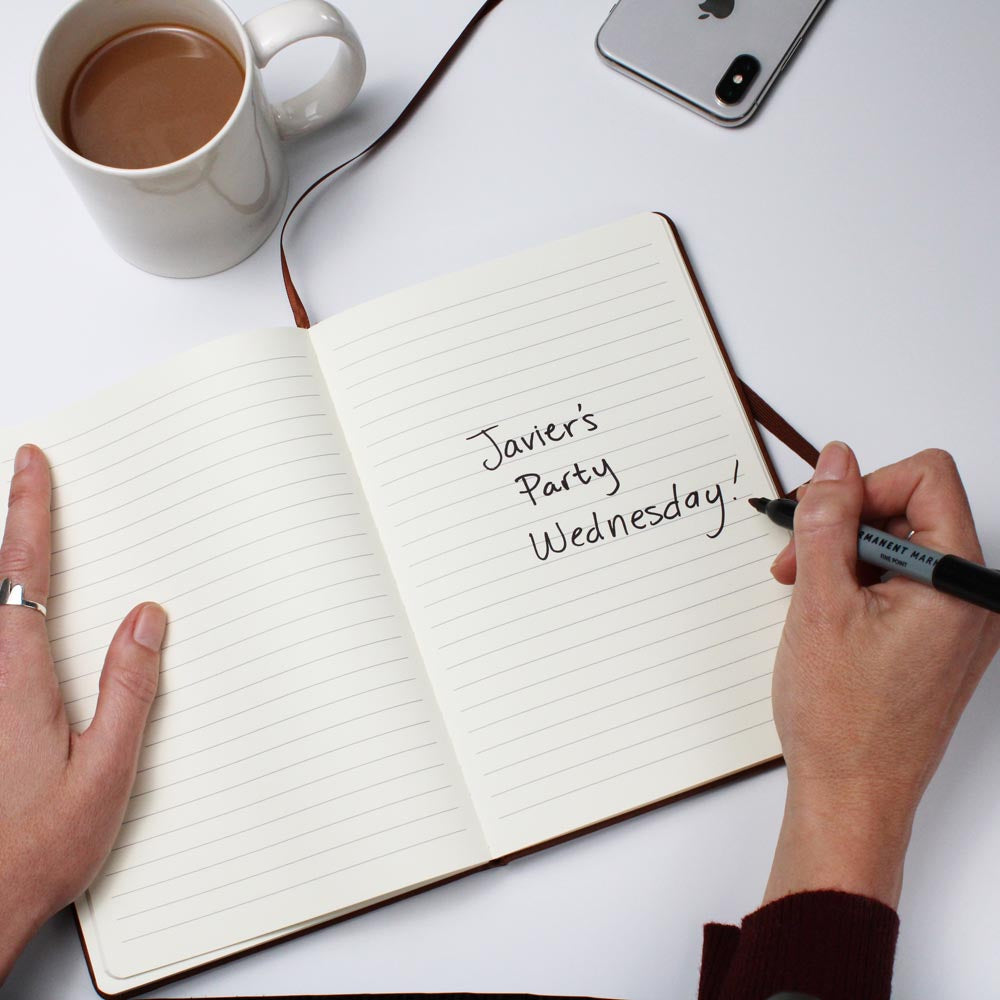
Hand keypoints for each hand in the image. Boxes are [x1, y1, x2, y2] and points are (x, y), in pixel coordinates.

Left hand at [0, 445, 165, 980]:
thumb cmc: (36, 847)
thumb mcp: (104, 772)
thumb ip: (127, 691)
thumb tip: (146, 621)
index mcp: (16, 679)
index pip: (24, 572)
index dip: (29, 512)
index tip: (32, 464)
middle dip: (13, 523)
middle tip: (26, 478)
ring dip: (10, 567)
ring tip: (25, 529)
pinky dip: (6, 613)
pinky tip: (25, 618)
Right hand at [763, 443, 999, 907]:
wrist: (851, 798)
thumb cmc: (842, 719)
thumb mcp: (820, 603)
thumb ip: (828, 521)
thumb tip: (837, 461)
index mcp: (960, 584)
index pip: (925, 480)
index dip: (865, 486)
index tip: (821, 519)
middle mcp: (972, 599)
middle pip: (911, 510)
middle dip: (845, 525)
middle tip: (797, 564)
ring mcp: (957, 623)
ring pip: (899, 546)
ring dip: (844, 557)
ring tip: (805, 596)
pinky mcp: (937, 641)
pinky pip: (899, 584)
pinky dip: (856, 586)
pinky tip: (824, 616)